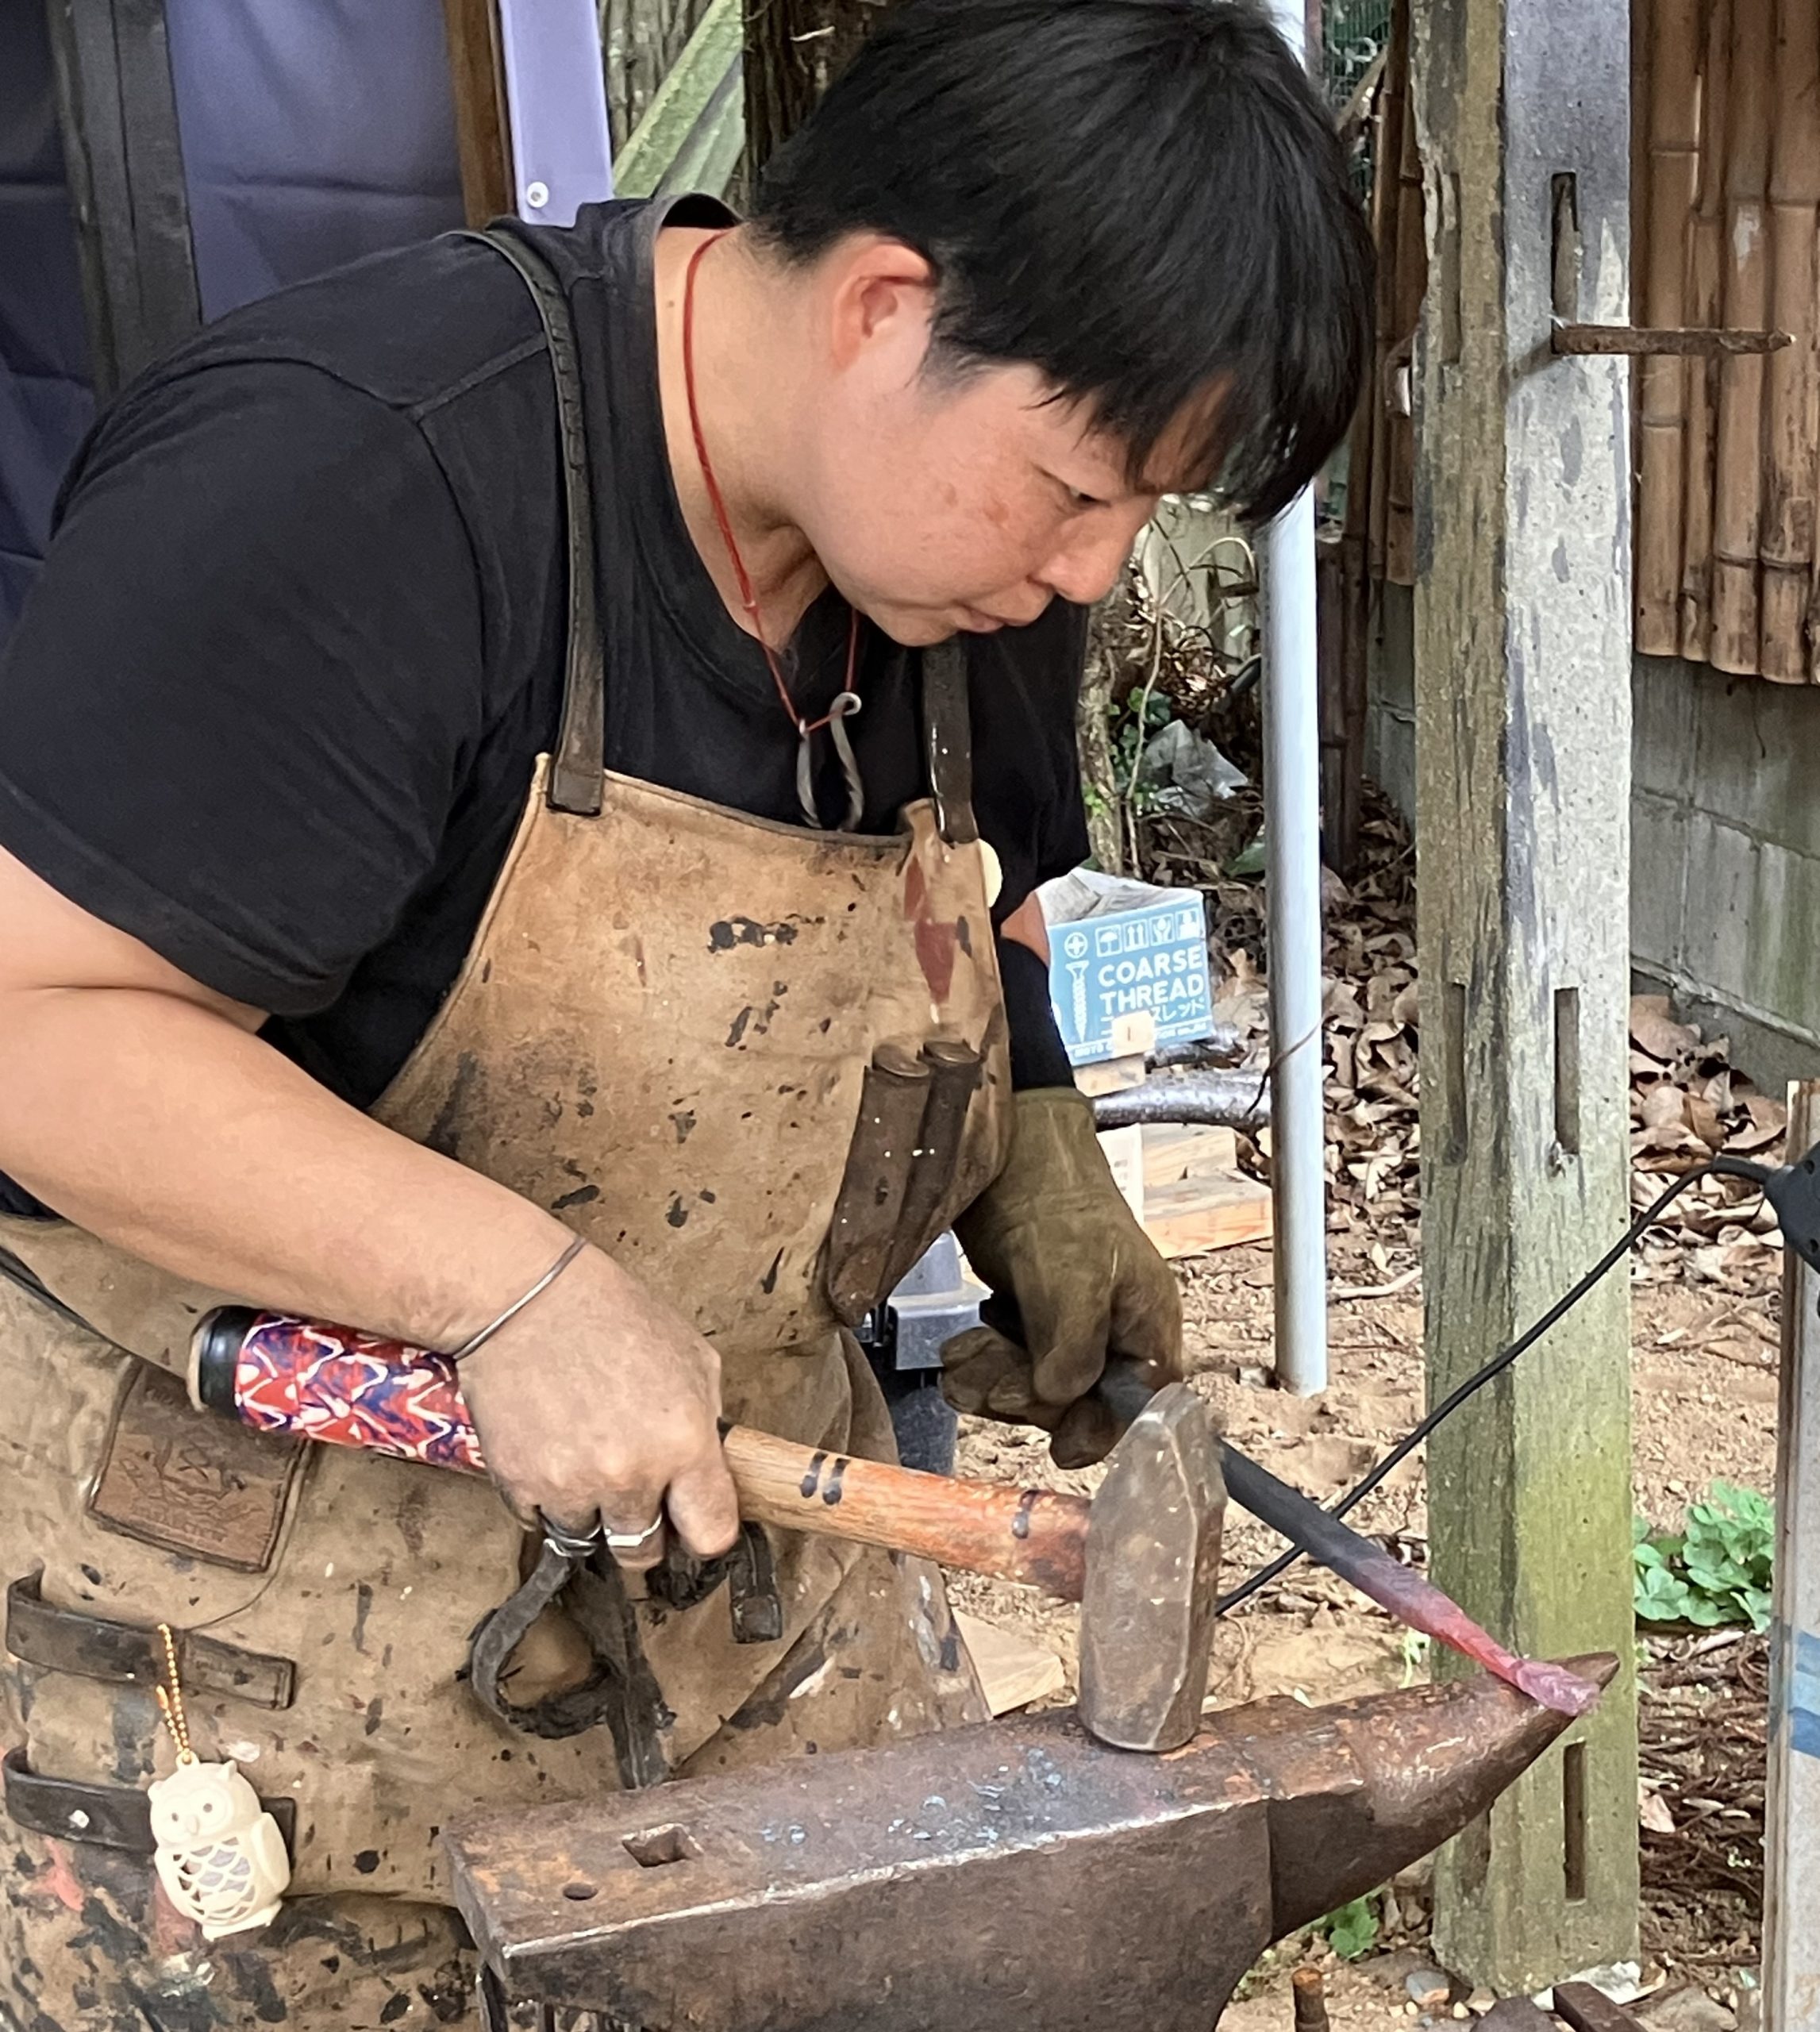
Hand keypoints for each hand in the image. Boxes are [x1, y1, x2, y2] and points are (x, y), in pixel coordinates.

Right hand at [458, 1242, 739, 1569]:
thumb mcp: (692, 1357)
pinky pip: (540, 1522)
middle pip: (644, 1553)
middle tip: (634, 1494)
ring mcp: (572, 1485)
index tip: (693, 1524)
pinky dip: (546, 1498)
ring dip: (590, 1512)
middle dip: (644, 1531)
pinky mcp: (520, 1486)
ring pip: (589, 1540)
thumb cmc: (612, 1315)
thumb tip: (712, 1468)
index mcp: (684, 1441)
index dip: (704, 1533)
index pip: (712, 1535)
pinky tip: (550, 1451)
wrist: (526, 1299)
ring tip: (585, 1459)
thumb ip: (707, 1421)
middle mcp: (631, 1474)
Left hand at [942, 1088, 1181, 1467]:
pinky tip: (964, 1345)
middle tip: (989, 1376)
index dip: (1099, 1432)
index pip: (1137, 1407)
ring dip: (993, 1382)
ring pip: (1033, 1389)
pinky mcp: (1027, 1315)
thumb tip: (1058, 1402)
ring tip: (966, 1356)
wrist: (1005, 1148)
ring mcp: (1067, 1326)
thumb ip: (1074, 1351)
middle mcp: (1112, 1333)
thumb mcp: (1072, 1279)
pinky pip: (1006, 1365)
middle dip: (1026, 1397)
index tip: (1060, 1448)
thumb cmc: (1055, 1198)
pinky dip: (979, 1362)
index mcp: (1146, 1326)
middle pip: (1076, 1406)